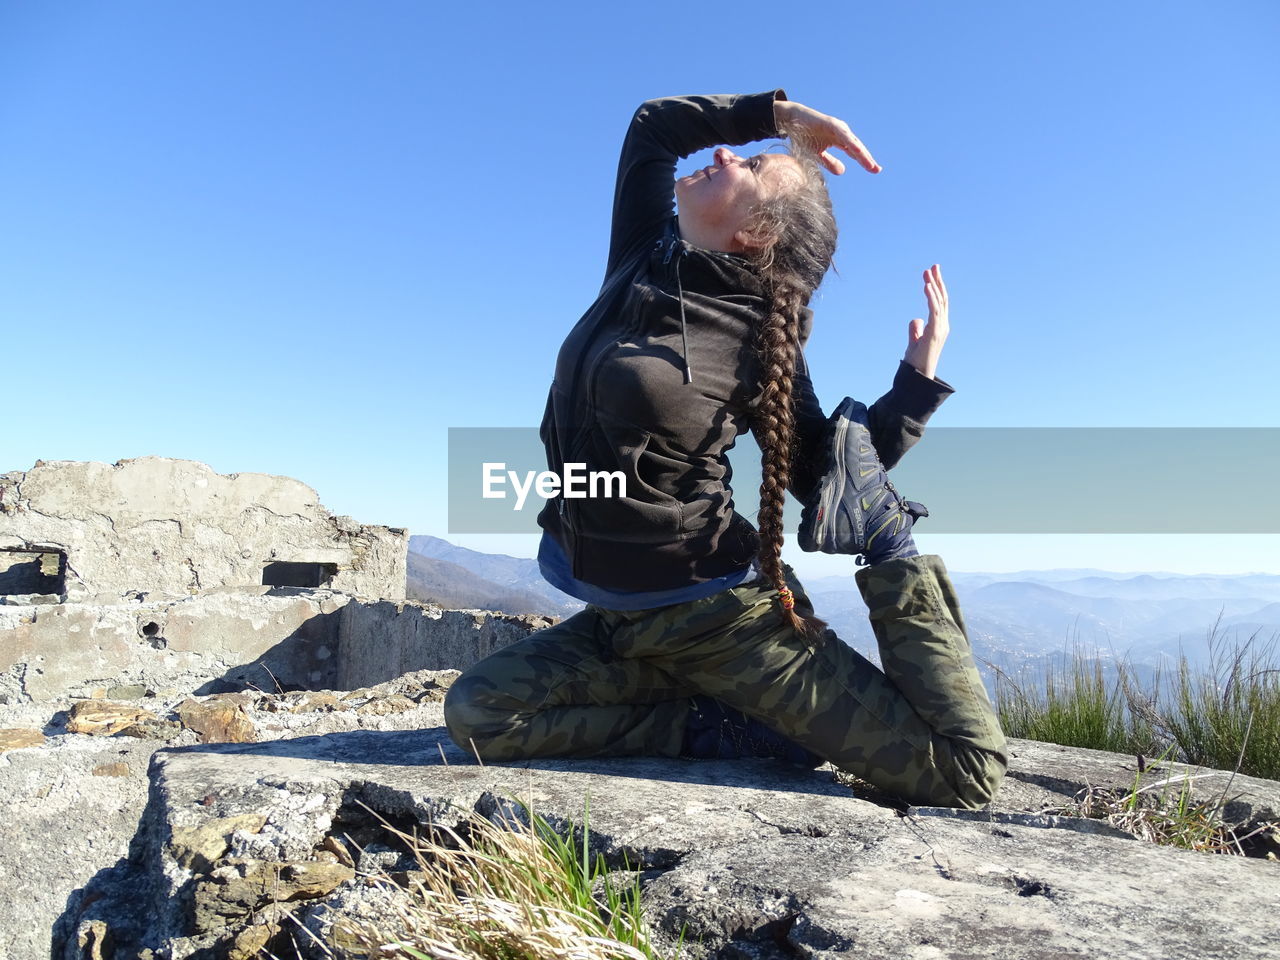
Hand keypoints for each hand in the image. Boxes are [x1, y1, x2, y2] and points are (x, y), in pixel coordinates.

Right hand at [773, 100, 880, 174]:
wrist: (791, 121)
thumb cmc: (805, 136)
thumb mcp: (818, 154)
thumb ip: (830, 162)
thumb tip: (843, 171)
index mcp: (840, 140)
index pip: (855, 152)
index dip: (864, 161)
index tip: (875, 170)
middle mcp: (842, 133)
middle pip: (857, 148)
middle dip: (867, 159)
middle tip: (877, 170)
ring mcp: (838, 127)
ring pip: (853, 143)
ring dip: (862, 154)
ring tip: (870, 165)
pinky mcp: (831, 124)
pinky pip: (844, 136)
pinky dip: (851, 143)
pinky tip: (858, 151)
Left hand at [904, 265, 948, 379]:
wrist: (918, 375)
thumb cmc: (916, 360)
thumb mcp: (914, 340)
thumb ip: (915, 329)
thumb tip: (916, 318)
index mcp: (939, 325)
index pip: (940, 301)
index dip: (936, 287)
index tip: (930, 273)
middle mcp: (943, 325)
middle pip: (942, 298)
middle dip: (938, 281)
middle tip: (933, 266)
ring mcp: (941, 328)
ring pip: (939, 302)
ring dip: (933, 286)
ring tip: (928, 273)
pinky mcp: (935, 332)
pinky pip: (934, 311)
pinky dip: (931, 297)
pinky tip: (927, 286)